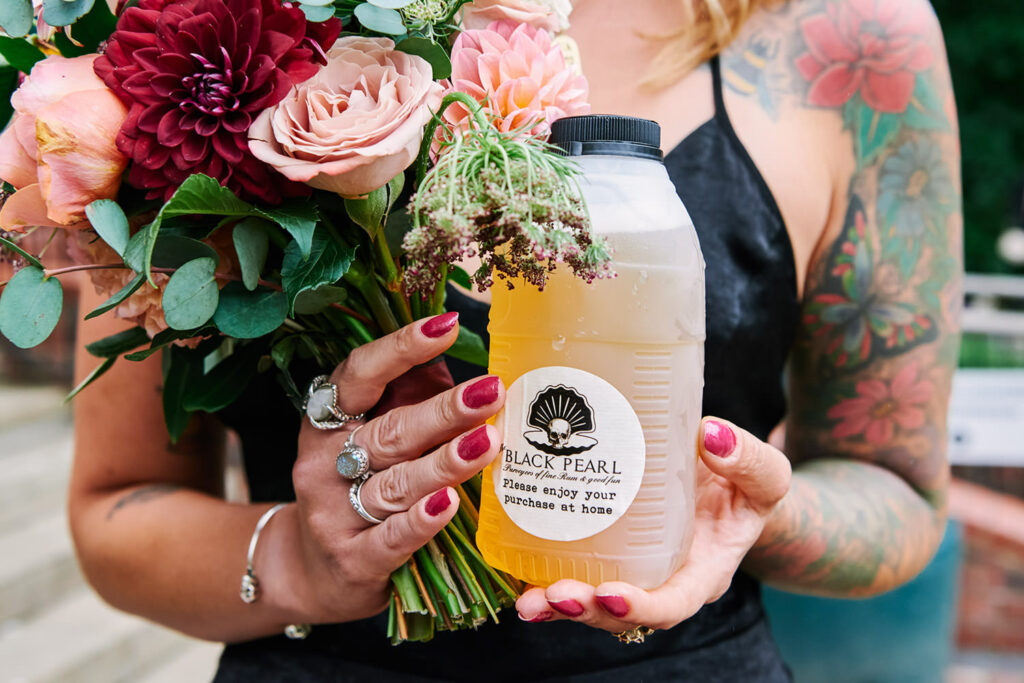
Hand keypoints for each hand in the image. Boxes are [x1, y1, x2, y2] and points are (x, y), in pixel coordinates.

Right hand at [269, 313, 505, 624]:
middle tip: (490, 392)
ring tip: (487, 443)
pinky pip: (391, 538)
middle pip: (388, 431)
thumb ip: (411, 402)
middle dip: (443, 410)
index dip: (401, 348)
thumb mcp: (373, 439)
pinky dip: (422, 521)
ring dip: (444, 462)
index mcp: (327, 422)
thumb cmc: (358, 489)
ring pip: (395, 484)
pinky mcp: (353, 560)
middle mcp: (324, 463)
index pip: (360, 375)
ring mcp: (334, 514)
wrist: (314, 573)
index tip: (447, 326)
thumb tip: (474, 370)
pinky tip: (450, 503)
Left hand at [514, 418, 790, 631]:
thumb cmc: (743, 481)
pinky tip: (515, 567)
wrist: (724, 478)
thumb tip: (711, 436)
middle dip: (584, 609)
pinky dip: (542, 573)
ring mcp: (628, 568)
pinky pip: (571, 567)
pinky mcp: (602, 547)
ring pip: (589, 599)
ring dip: (555, 603)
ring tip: (527, 600)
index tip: (610, 595)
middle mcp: (660, 579)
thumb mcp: (763, 473)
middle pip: (619, 612)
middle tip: (554, 595)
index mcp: (701, 572)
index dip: (641, 607)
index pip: (671, 603)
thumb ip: (747, 459)